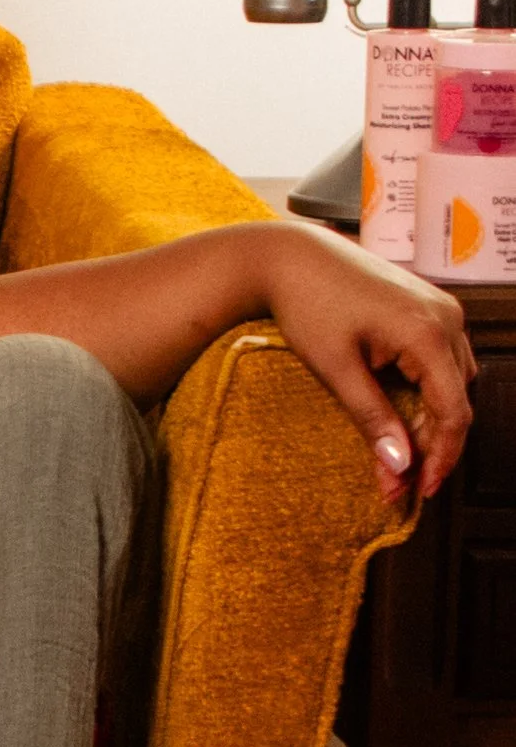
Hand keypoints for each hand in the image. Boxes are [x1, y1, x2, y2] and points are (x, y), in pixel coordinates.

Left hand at [264, 225, 473, 503]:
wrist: (289, 256)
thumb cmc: (307, 305)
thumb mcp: (335, 369)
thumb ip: (372, 418)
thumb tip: (400, 466)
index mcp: (429, 333)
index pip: (454, 411)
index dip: (441, 457)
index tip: (420, 491)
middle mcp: (447, 318)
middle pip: (456, 398)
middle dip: (430, 444)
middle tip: (397, 482)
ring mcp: (440, 309)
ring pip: (451, 381)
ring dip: (427, 418)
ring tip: (393, 452)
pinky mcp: (426, 307)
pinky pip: (438, 359)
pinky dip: (422, 390)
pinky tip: (394, 412)